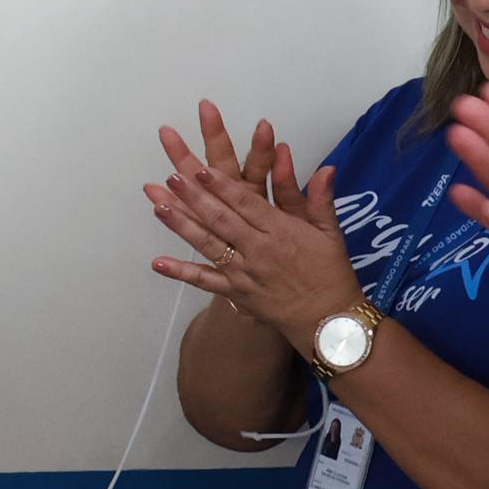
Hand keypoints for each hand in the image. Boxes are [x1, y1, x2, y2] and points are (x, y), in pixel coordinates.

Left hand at [144, 103, 362, 342]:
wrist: (329, 322)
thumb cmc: (330, 273)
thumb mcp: (330, 232)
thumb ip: (320, 198)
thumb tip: (327, 166)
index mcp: (281, 233)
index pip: (247, 204)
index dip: (222, 186)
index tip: (202, 169)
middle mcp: (259, 251)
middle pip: (221, 220)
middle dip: (195, 197)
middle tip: (172, 177)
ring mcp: (244, 274)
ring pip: (208, 245)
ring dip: (182, 225)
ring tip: (159, 205)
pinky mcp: (236, 293)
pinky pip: (205, 281)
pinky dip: (181, 272)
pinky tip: (158, 262)